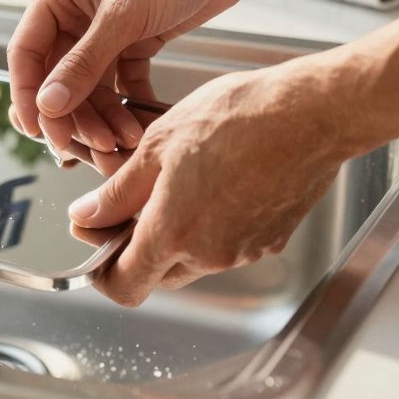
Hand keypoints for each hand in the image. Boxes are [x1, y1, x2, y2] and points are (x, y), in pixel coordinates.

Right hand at [7, 0, 250, 164]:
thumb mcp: (122, 19)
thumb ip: (83, 65)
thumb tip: (48, 105)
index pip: (26, 53)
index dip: (28, 95)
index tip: (40, 132)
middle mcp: (73, 12)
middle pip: (59, 76)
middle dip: (76, 113)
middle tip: (93, 145)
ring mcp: (102, 29)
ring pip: (91, 85)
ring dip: (105, 115)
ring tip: (123, 140)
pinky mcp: (132, 41)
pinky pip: (120, 82)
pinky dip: (129, 104)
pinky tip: (138, 125)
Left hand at [68, 59, 371, 306]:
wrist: (310, 113)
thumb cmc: (237, 117)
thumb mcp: (158, 145)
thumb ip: (118, 190)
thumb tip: (88, 215)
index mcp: (174, 233)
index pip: (125, 285)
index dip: (101, 271)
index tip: (94, 239)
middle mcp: (210, 255)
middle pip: (157, 273)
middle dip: (135, 246)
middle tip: (123, 202)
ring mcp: (243, 251)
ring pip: (192, 258)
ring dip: (174, 233)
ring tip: (173, 180)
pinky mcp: (270, 240)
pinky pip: (226, 245)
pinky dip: (210, 225)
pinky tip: (212, 181)